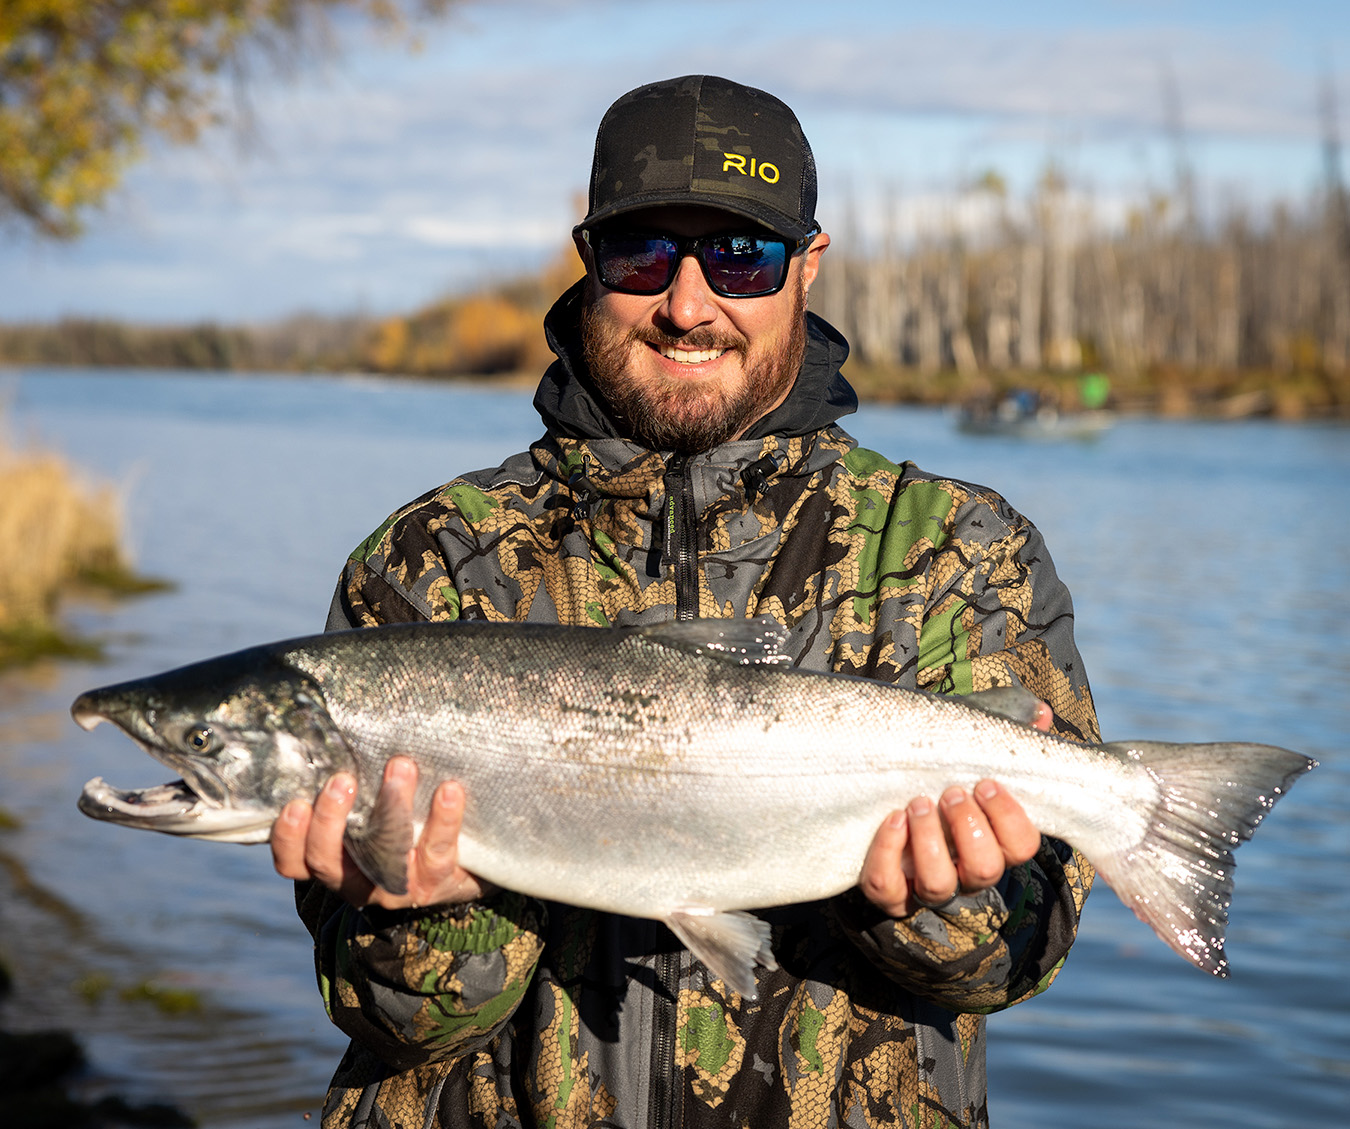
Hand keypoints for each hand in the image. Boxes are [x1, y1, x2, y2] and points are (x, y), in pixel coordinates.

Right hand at [270, 755, 490, 909]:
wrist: (453, 869)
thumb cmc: (398, 825)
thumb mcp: (367, 810)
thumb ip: (350, 785)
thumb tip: (337, 726)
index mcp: (331, 862)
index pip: (293, 862)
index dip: (288, 838)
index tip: (294, 803)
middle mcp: (355, 880)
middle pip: (327, 861)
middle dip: (330, 820)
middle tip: (342, 780)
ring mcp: (394, 885)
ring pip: (385, 855)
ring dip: (391, 810)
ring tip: (400, 767)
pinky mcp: (435, 879)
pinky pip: (437, 851)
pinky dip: (443, 819)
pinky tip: (449, 790)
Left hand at [859, 699, 1052, 917]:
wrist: (879, 775)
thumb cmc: (937, 763)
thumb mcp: (970, 739)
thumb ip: (1007, 724)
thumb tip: (1040, 712)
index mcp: (995, 839)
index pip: (1022, 847)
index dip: (1009, 817)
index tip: (986, 782)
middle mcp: (966, 870)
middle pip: (985, 869)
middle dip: (969, 828)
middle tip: (951, 792)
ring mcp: (927, 884)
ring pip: (938, 884)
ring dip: (929, 842)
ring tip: (918, 802)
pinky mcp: (888, 890)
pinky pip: (888, 887)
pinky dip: (888, 854)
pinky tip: (891, 819)